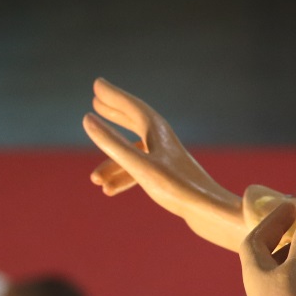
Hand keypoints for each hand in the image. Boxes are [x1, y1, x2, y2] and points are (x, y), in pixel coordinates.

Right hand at [83, 77, 246, 251]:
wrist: (210, 212)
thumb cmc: (175, 187)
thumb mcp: (138, 165)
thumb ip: (111, 143)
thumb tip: (86, 119)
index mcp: (157, 131)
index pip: (132, 106)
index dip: (113, 95)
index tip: (97, 83)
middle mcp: (162, 140)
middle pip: (135, 121)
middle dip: (115, 113)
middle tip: (96, 101)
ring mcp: (166, 158)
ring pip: (133, 150)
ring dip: (111, 160)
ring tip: (93, 176)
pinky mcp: (168, 176)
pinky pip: (139, 170)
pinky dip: (122, 177)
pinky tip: (108, 191)